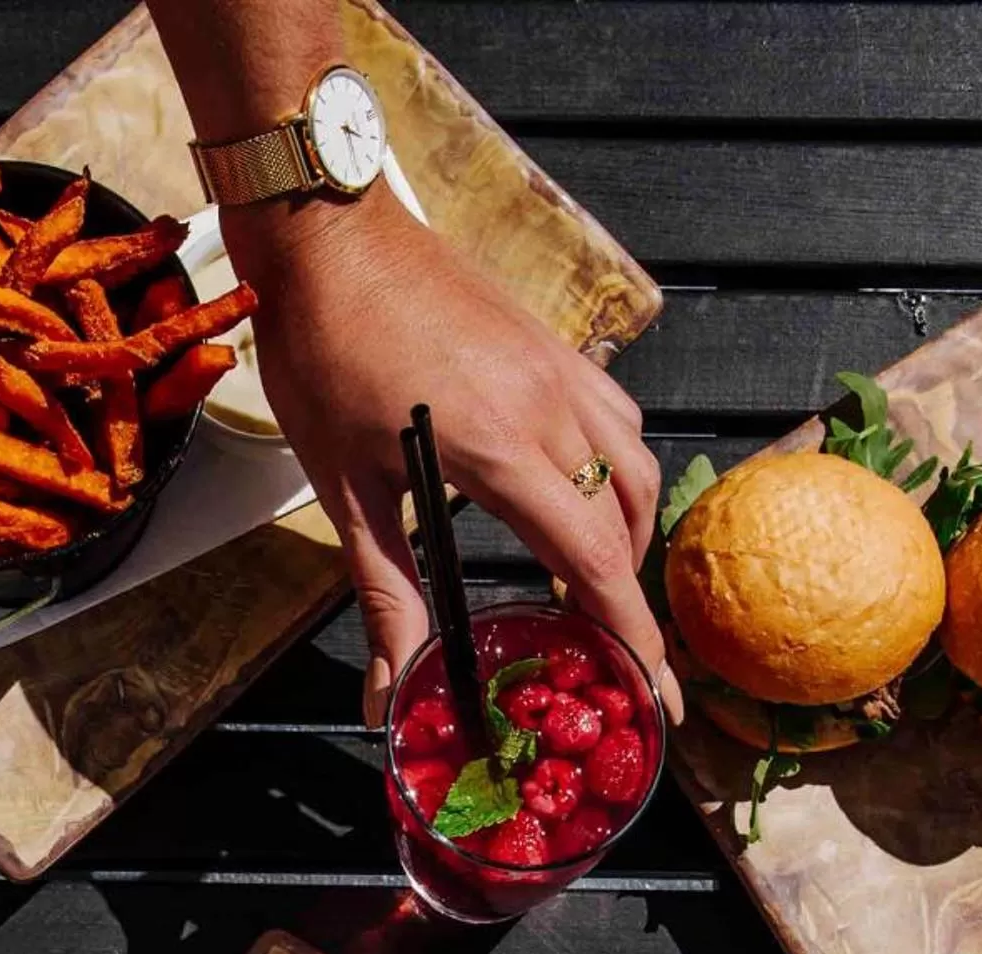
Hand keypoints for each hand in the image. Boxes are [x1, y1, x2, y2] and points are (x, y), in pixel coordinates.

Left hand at [228, 187, 674, 727]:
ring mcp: (559, 368)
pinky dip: (616, 472)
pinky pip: (615, 417)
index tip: (656, 692)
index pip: (592, 561)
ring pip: (633, 466)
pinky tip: (582, 496)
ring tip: (593, 585)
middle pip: (625, 523)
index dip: (630, 636)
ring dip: (626, 535)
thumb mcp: (345, 490)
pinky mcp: (552, 344)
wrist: (328, 232)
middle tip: (616, 655)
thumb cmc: (325, 350)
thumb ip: (384, 593)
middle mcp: (549, 406)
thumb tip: (389, 690)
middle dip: (630, 599)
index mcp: (501, 449)